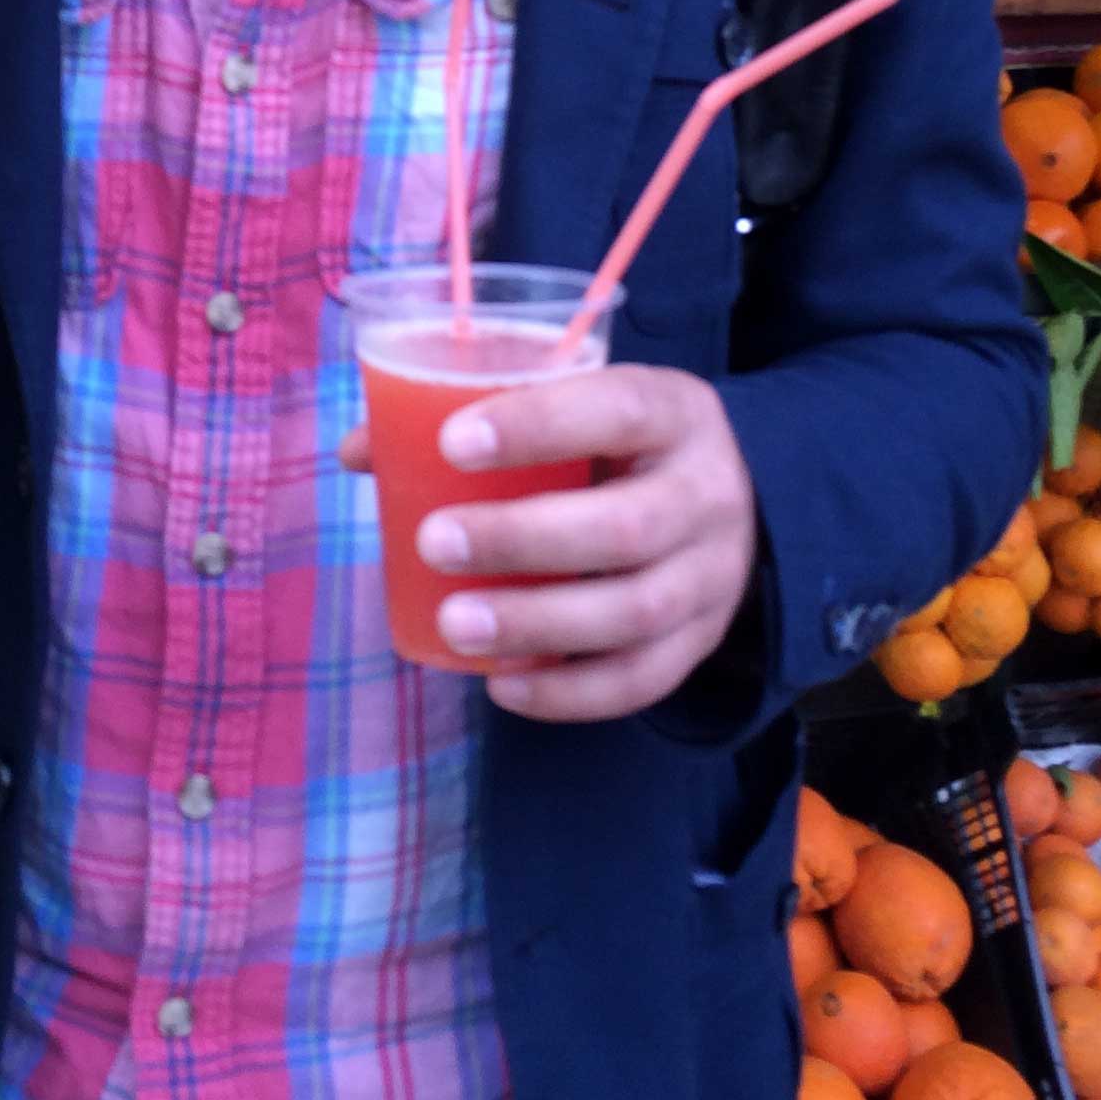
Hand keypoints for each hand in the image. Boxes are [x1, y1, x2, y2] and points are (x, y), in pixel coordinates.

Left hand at [342, 367, 758, 720]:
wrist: (738, 500)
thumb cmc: (622, 443)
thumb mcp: (578, 405)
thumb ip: (480, 415)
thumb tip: (362, 450)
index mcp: (674, 412)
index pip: (616, 411)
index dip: (536, 425)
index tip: (452, 441)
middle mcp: (706, 494)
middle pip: (625, 528)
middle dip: (521, 540)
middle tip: (434, 543)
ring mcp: (713, 577)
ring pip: (634, 612)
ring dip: (536, 624)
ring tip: (454, 623)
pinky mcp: (702, 642)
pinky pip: (641, 681)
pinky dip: (567, 694)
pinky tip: (500, 684)